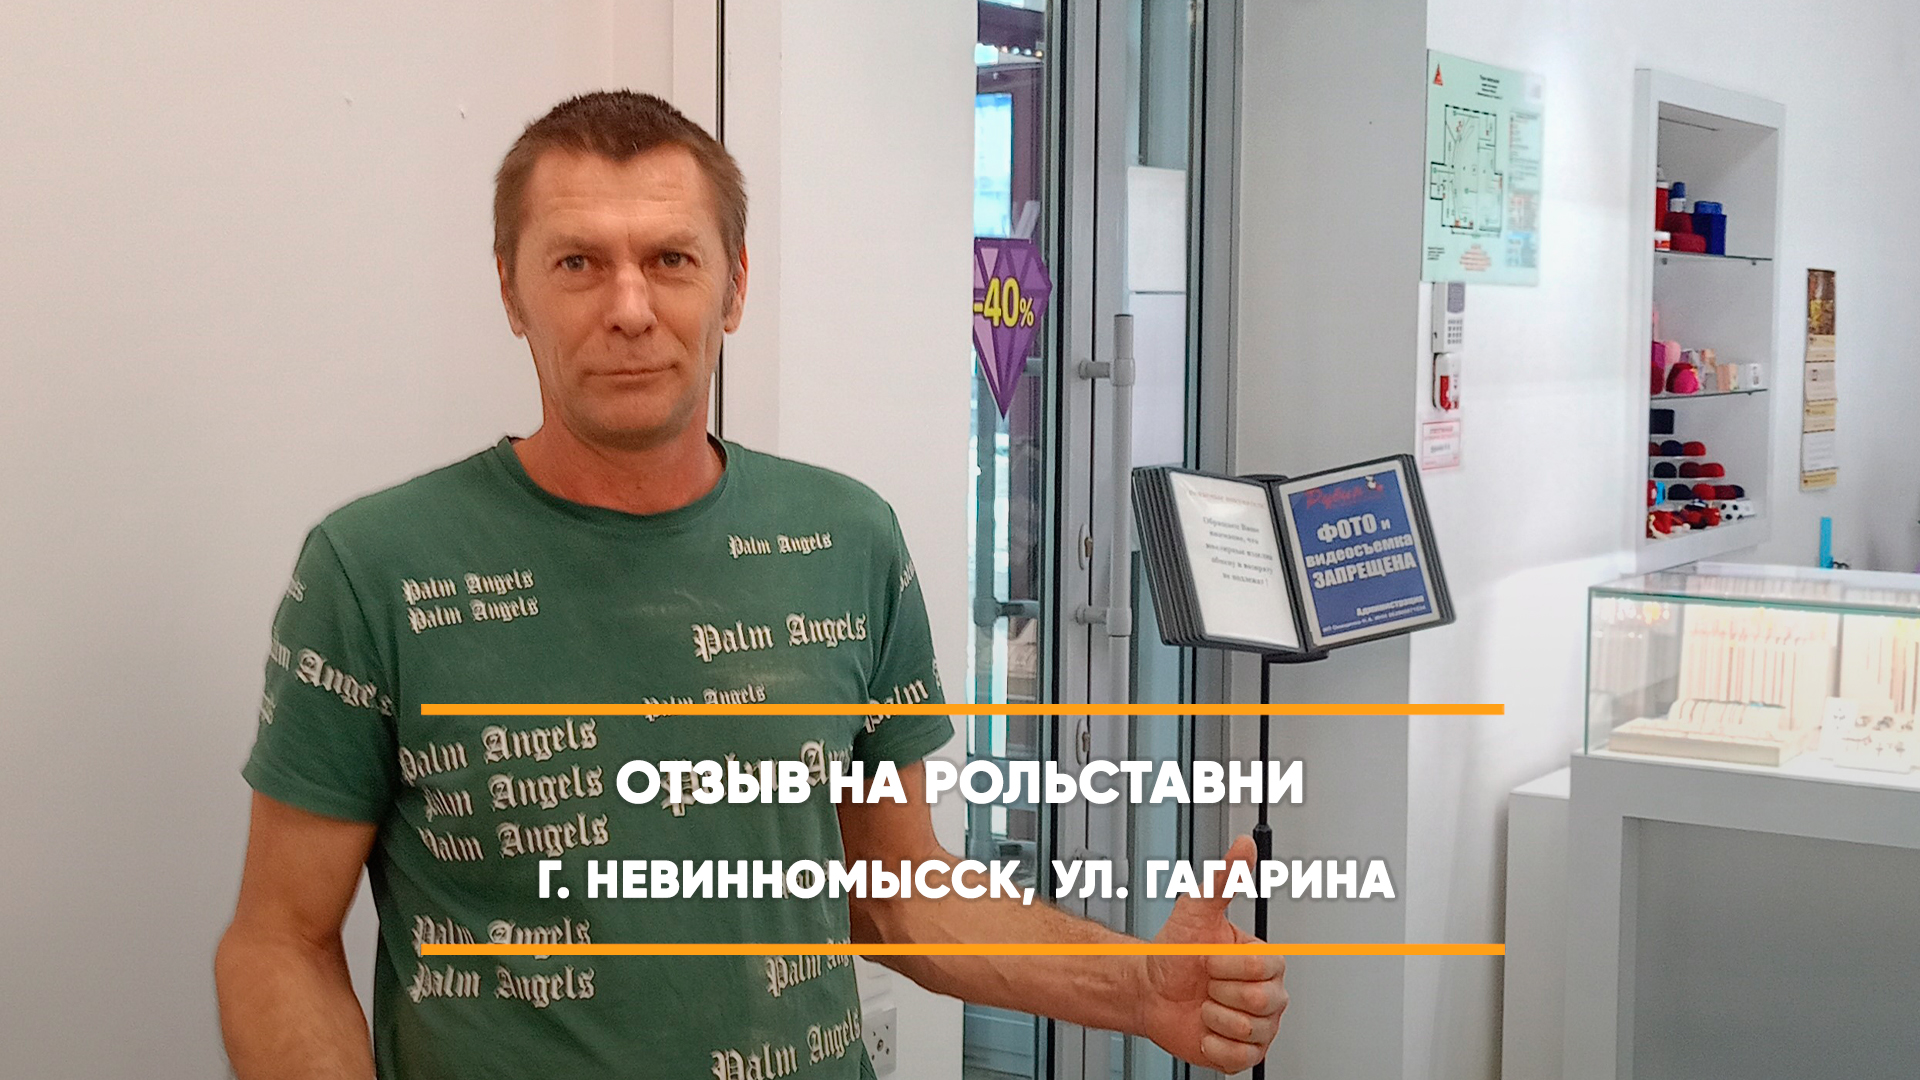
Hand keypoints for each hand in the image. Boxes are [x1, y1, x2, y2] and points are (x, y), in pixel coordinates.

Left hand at [1138, 834, 1287, 1073]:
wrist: (1149, 990)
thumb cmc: (1174, 953)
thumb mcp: (1197, 910)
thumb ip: (1225, 878)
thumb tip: (1244, 844)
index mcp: (1264, 962)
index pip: (1263, 968)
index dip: (1228, 965)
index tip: (1209, 958)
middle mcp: (1267, 995)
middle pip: (1261, 1002)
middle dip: (1220, 990)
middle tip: (1206, 983)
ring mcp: (1258, 1027)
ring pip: (1249, 1030)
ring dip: (1213, 1017)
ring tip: (1204, 1004)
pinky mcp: (1243, 1055)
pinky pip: (1239, 1058)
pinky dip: (1213, 1044)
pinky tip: (1203, 1028)